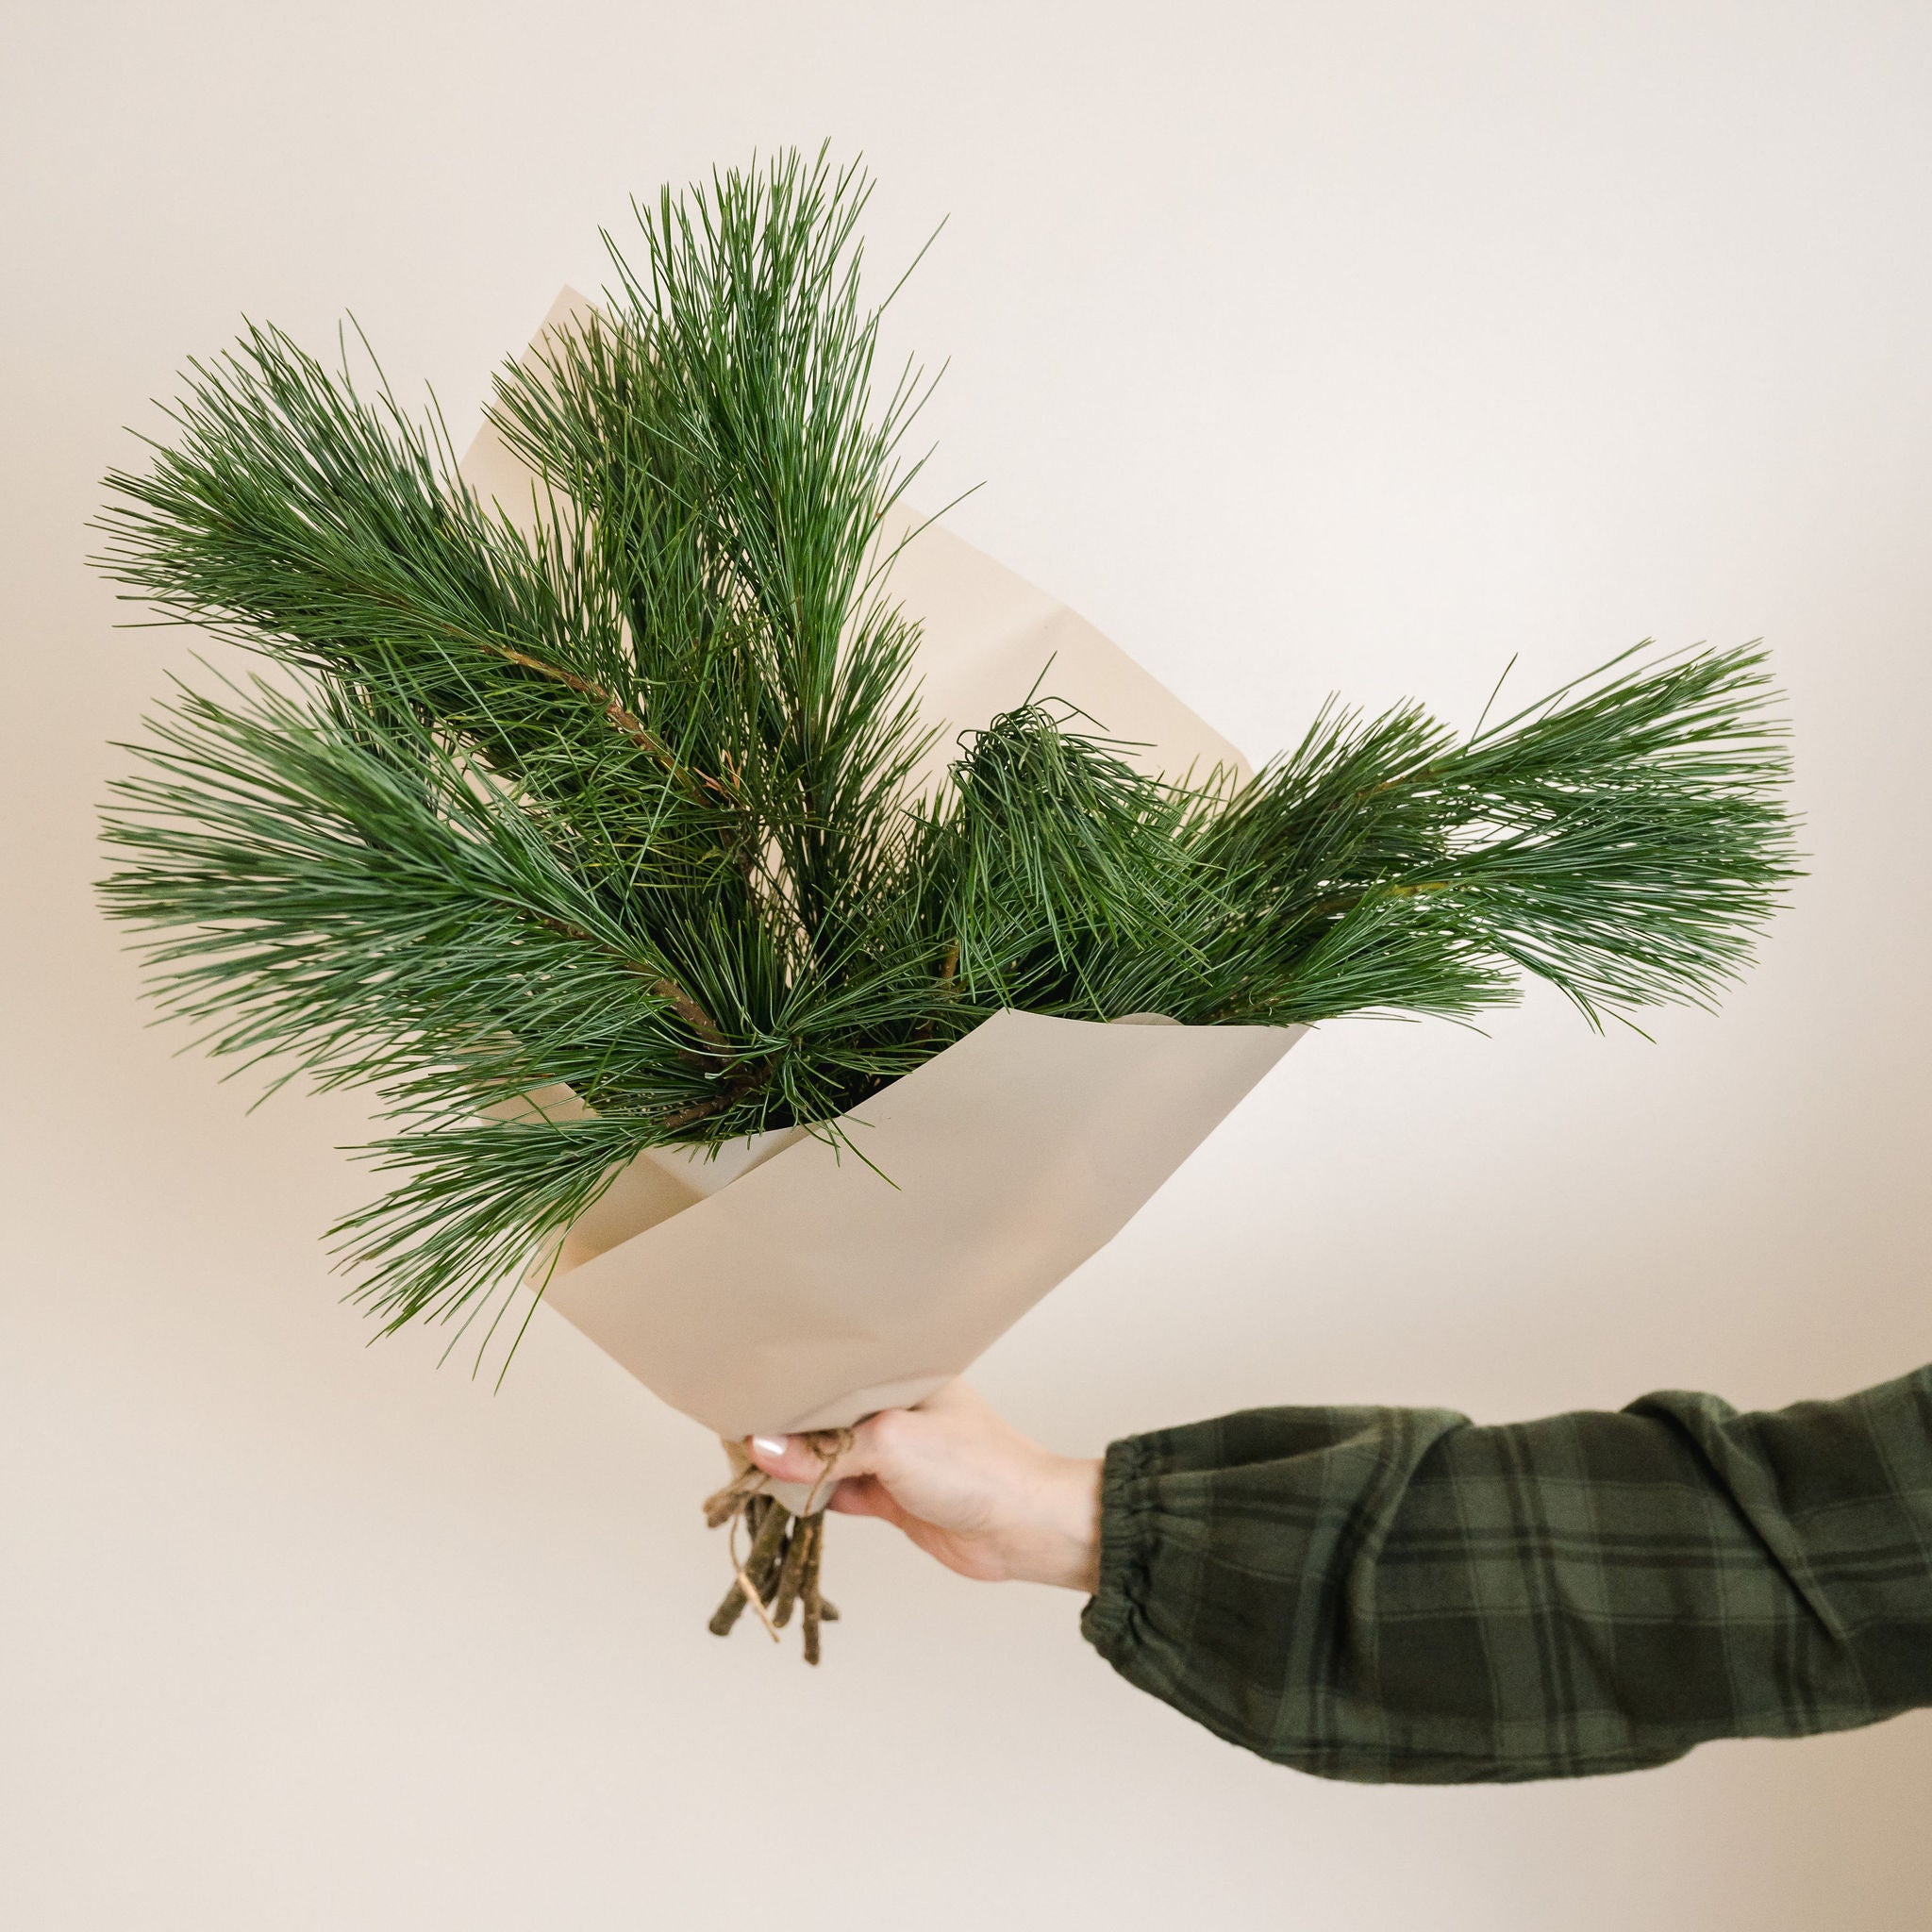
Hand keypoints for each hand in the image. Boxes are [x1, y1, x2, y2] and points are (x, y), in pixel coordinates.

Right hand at [745, 1381, 1102, 1591]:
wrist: (1025, 1528)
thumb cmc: (977, 1467)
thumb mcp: (892, 1445)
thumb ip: (824, 1448)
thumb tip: (760, 1449)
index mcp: (903, 1375)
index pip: (833, 1373)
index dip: (792, 1382)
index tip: (746, 1390)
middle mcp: (895, 1410)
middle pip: (826, 1415)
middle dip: (786, 1425)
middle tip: (734, 1429)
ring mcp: (893, 1454)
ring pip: (828, 1455)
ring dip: (795, 1464)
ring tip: (746, 1463)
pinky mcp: (892, 1495)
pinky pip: (839, 1490)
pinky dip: (811, 1495)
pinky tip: (781, 1494)